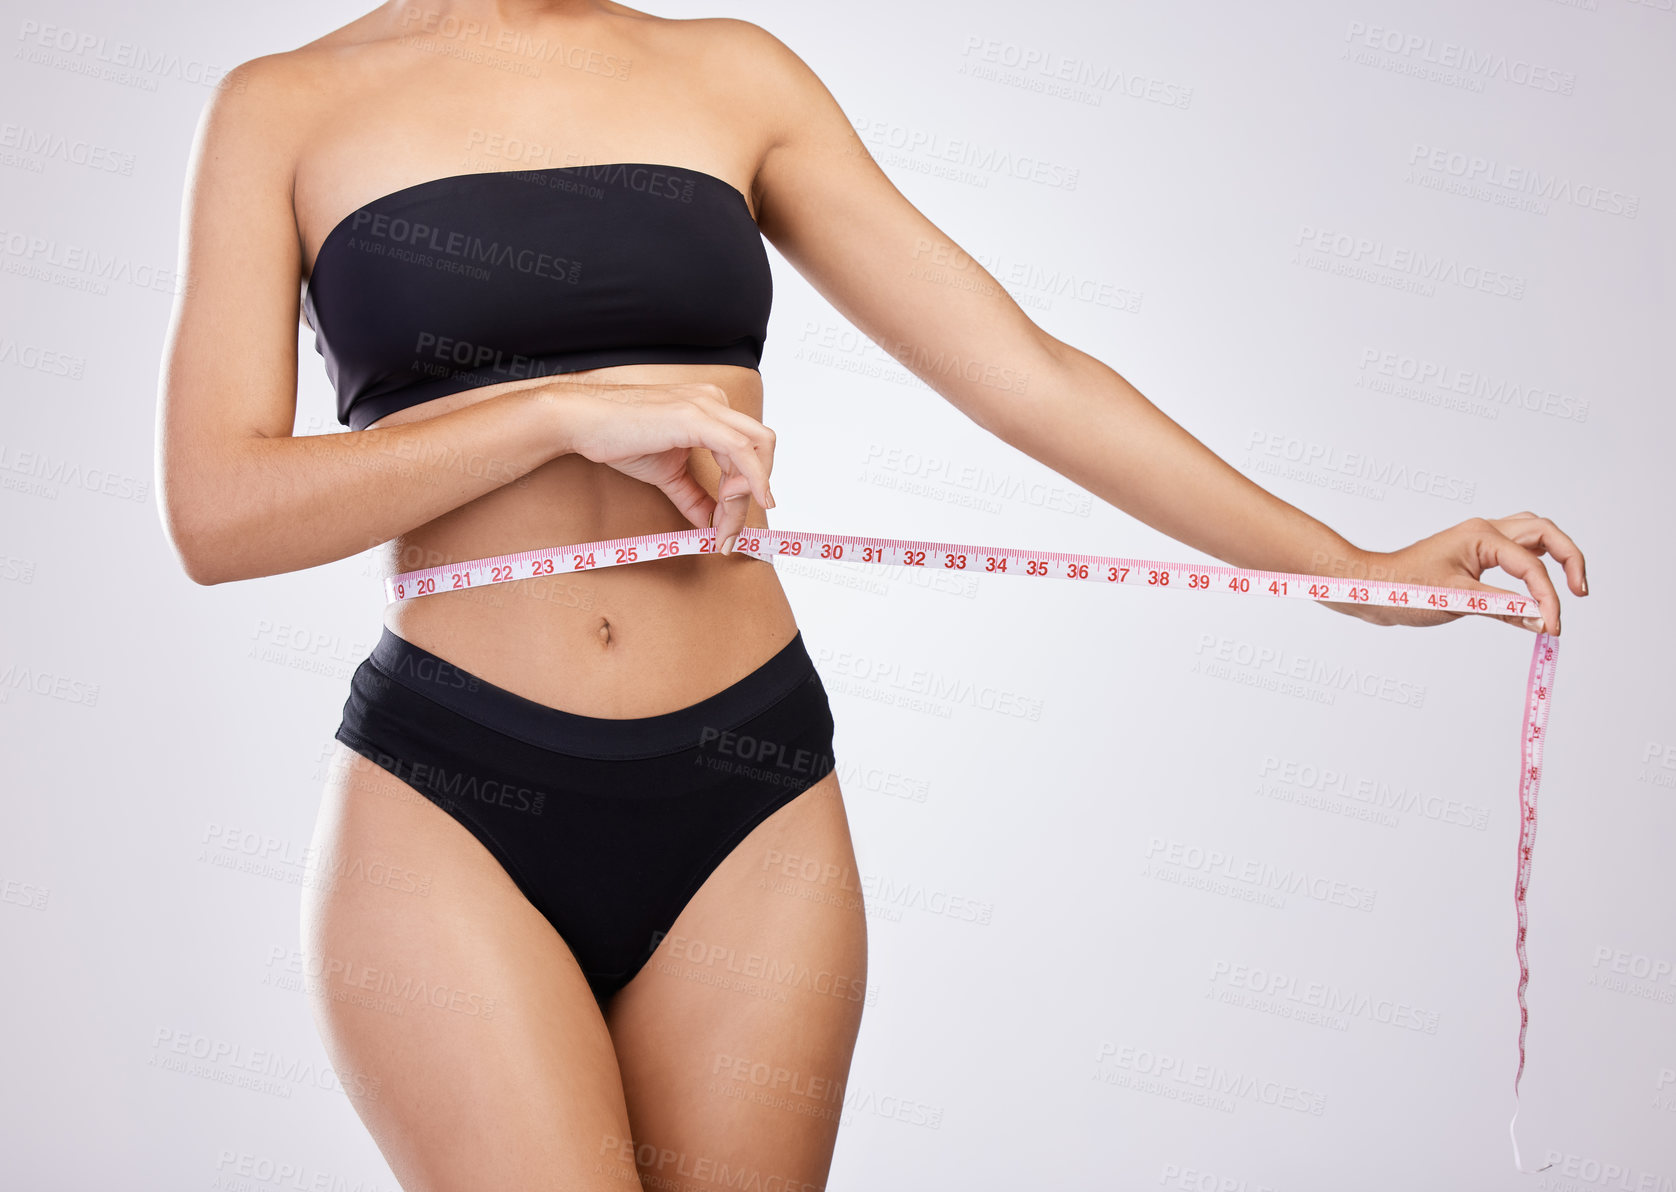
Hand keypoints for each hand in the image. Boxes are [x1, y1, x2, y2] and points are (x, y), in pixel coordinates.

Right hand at [546, 381, 775, 550]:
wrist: (582, 422)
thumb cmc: (618, 436)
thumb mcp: (667, 473)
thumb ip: (693, 496)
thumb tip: (710, 524)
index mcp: (712, 409)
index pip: (747, 452)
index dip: (745, 492)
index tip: (729, 528)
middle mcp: (715, 402)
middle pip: (761, 449)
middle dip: (754, 492)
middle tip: (731, 530)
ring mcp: (707, 406)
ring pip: (755, 451)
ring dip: (746, 496)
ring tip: (725, 527)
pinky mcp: (695, 418)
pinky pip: (739, 449)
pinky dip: (749, 479)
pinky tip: (738, 504)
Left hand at [1326, 512, 1587, 634]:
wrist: (1371, 586)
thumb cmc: (1403, 588)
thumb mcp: (1457, 601)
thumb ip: (1503, 608)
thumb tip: (1540, 620)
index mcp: (1481, 536)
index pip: (1531, 566)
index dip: (1548, 598)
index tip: (1553, 627)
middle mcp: (1484, 531)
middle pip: (1545, 532)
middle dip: (1569, 558)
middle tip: (1580, 591)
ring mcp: (1479, 540)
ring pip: (1533, 534)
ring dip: (1556, 555)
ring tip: (1570, 585)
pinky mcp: (1474, 554)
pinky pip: (1516, 551)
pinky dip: (1535, 563)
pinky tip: (1539, 587)